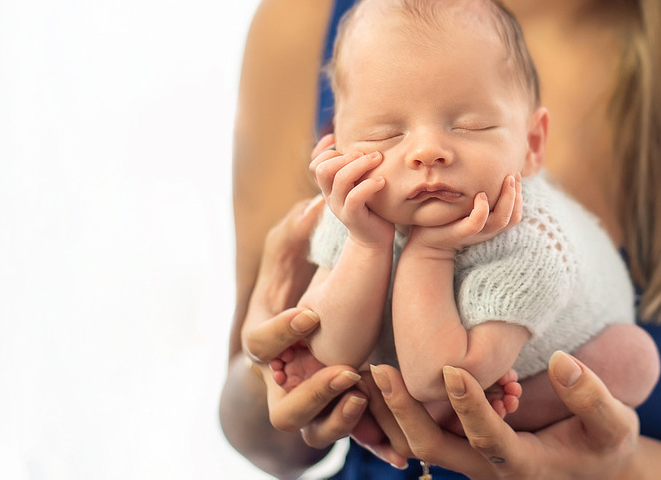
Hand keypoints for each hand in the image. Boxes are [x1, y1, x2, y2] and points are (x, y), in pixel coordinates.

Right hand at [240, 196, 371, 448]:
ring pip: (318, 433)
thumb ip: (294, 236)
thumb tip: (310, 206)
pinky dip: (377, 447)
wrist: (314, 333)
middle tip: (345, 371)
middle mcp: (285, 385)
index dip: (282, 333)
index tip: (311, 315)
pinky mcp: (343, 419)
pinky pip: (358, 442)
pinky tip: (400, 454)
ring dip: (342, 421)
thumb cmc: (300, 289)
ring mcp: (313, 409)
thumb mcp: (289, 264)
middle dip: (313, 395)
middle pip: (285, 411)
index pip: (260, 348)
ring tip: (366, 396)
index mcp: (268, 348)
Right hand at [310, 134, 394, 247]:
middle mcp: (330, 196)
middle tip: (365, 153)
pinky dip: (369, 185)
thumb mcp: (360, 184)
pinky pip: (355, 197)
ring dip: (360, 165)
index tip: (341, 140)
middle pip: (322, 169)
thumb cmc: (370, 206)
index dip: (325, 149)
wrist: (373, 239)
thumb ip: (355, 167)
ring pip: (340, 179)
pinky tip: (381, 181)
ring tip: (378, 159)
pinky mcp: (352, 217)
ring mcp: (339, 207)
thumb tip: (361, 142)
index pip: (315, 164)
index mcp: (329, 187)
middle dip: (344, 156)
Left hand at [367, 351, 638, 478]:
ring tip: (366, 368)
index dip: (470, 406)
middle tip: (380, 369)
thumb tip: (561, 361)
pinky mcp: (465, 448)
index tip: (453, 369)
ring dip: (391, 409)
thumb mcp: (615, 424)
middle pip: (432, 448)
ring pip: (418, 443)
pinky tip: (382, 377)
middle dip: (403, 411)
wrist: (598, 471)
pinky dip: (399, 410)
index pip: (488, 438)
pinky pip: (422, 434)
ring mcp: (472, 462)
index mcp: (524, 466)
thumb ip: (590, 395)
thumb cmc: (606, 446)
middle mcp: (488, 470)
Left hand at [410, 174, 522, 253]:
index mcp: (490, 225)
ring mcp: (475, 233)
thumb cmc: (446, 218)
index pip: (515, 214)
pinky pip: (476, 223)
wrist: (425, 241)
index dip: (519, 195)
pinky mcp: (459, 233)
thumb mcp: (465, 205)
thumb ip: (477, 192)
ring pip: (501, 220)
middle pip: (513, 216)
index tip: (516, 174)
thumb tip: (486, 165)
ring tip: (506, 180)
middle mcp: (486, 231)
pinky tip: (481, 195)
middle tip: (513, 174)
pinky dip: (482, 209)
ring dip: (507, 199)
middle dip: (517, 194)